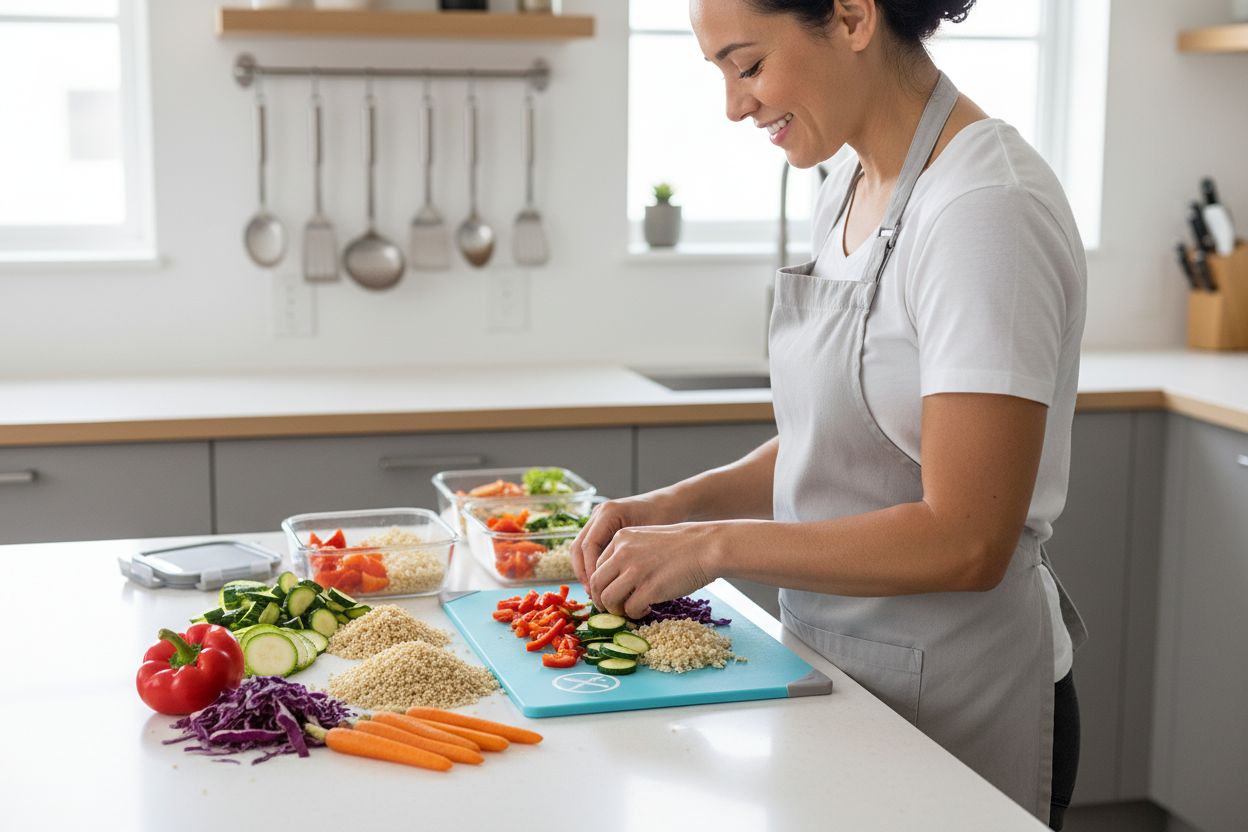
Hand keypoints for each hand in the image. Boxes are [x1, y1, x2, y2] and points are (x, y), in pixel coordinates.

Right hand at [570, 493, 684, 586]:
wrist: (670, 503)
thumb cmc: (664, 520)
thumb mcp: (647, 540)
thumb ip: (629, 559)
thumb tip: (616, 589)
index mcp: (609, 513)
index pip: (588, 546)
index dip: (590, 571)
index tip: (598, 591)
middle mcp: (599, 513)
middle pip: (578, 547)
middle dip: (583, 572)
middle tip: (592, 594)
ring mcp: (598, 518)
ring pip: (579, 547)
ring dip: (585, 570)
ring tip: (595, 591)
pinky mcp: (602, 525)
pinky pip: (590, 546)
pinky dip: (591, 564)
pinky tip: (603, 580)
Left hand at [588, 521, 723, 618]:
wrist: (707, 546)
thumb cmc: (682, 545)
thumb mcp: (647, 539)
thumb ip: (628, 554)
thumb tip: (615, 581)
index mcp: (621, 538)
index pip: (596, 565)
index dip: (601, 584)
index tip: (609, 593)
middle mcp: (623, 552)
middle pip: (597, 583)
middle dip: (601, 600)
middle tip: (613, 608)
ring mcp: (635, 570)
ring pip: (608, 598)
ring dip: (616, 609)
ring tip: (629, 610)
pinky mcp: (649, 588)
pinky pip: (630, 609)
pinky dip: (635, 614)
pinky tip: (647, 609)